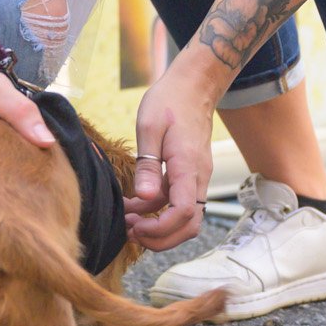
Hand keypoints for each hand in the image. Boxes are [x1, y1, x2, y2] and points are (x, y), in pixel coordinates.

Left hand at [126, 69, 216, 248]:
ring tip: (127, 222)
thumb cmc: (169, 101)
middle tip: (131, 234)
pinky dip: (158, 212)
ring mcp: (196, 177)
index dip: (160, 229)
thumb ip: (147, 165)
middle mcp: (198, 176)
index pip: (184, 212)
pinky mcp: (189, 175)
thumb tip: (143, 198)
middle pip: (190, 225)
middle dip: (162, 239)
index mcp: (188, 166)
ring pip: (186, 218)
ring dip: (159, 228)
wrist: (193, 85)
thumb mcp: (149, 127)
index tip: (135, 227)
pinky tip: (134, 206)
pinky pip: (179, 203)